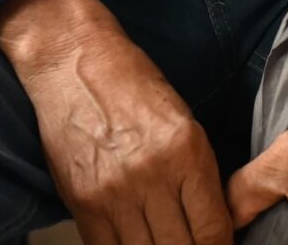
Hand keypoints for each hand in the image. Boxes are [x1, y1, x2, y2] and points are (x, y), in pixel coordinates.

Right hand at [0, 0, 234, 244]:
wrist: (74, 61)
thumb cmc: (132, 84)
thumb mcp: (182, 120)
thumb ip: (197, 173)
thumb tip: (212, 224)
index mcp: (187, 151)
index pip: (213, 228)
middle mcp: (153, 174)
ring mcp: (115, 192)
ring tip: (164, 243)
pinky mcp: (83, 202)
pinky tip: (135, 243)